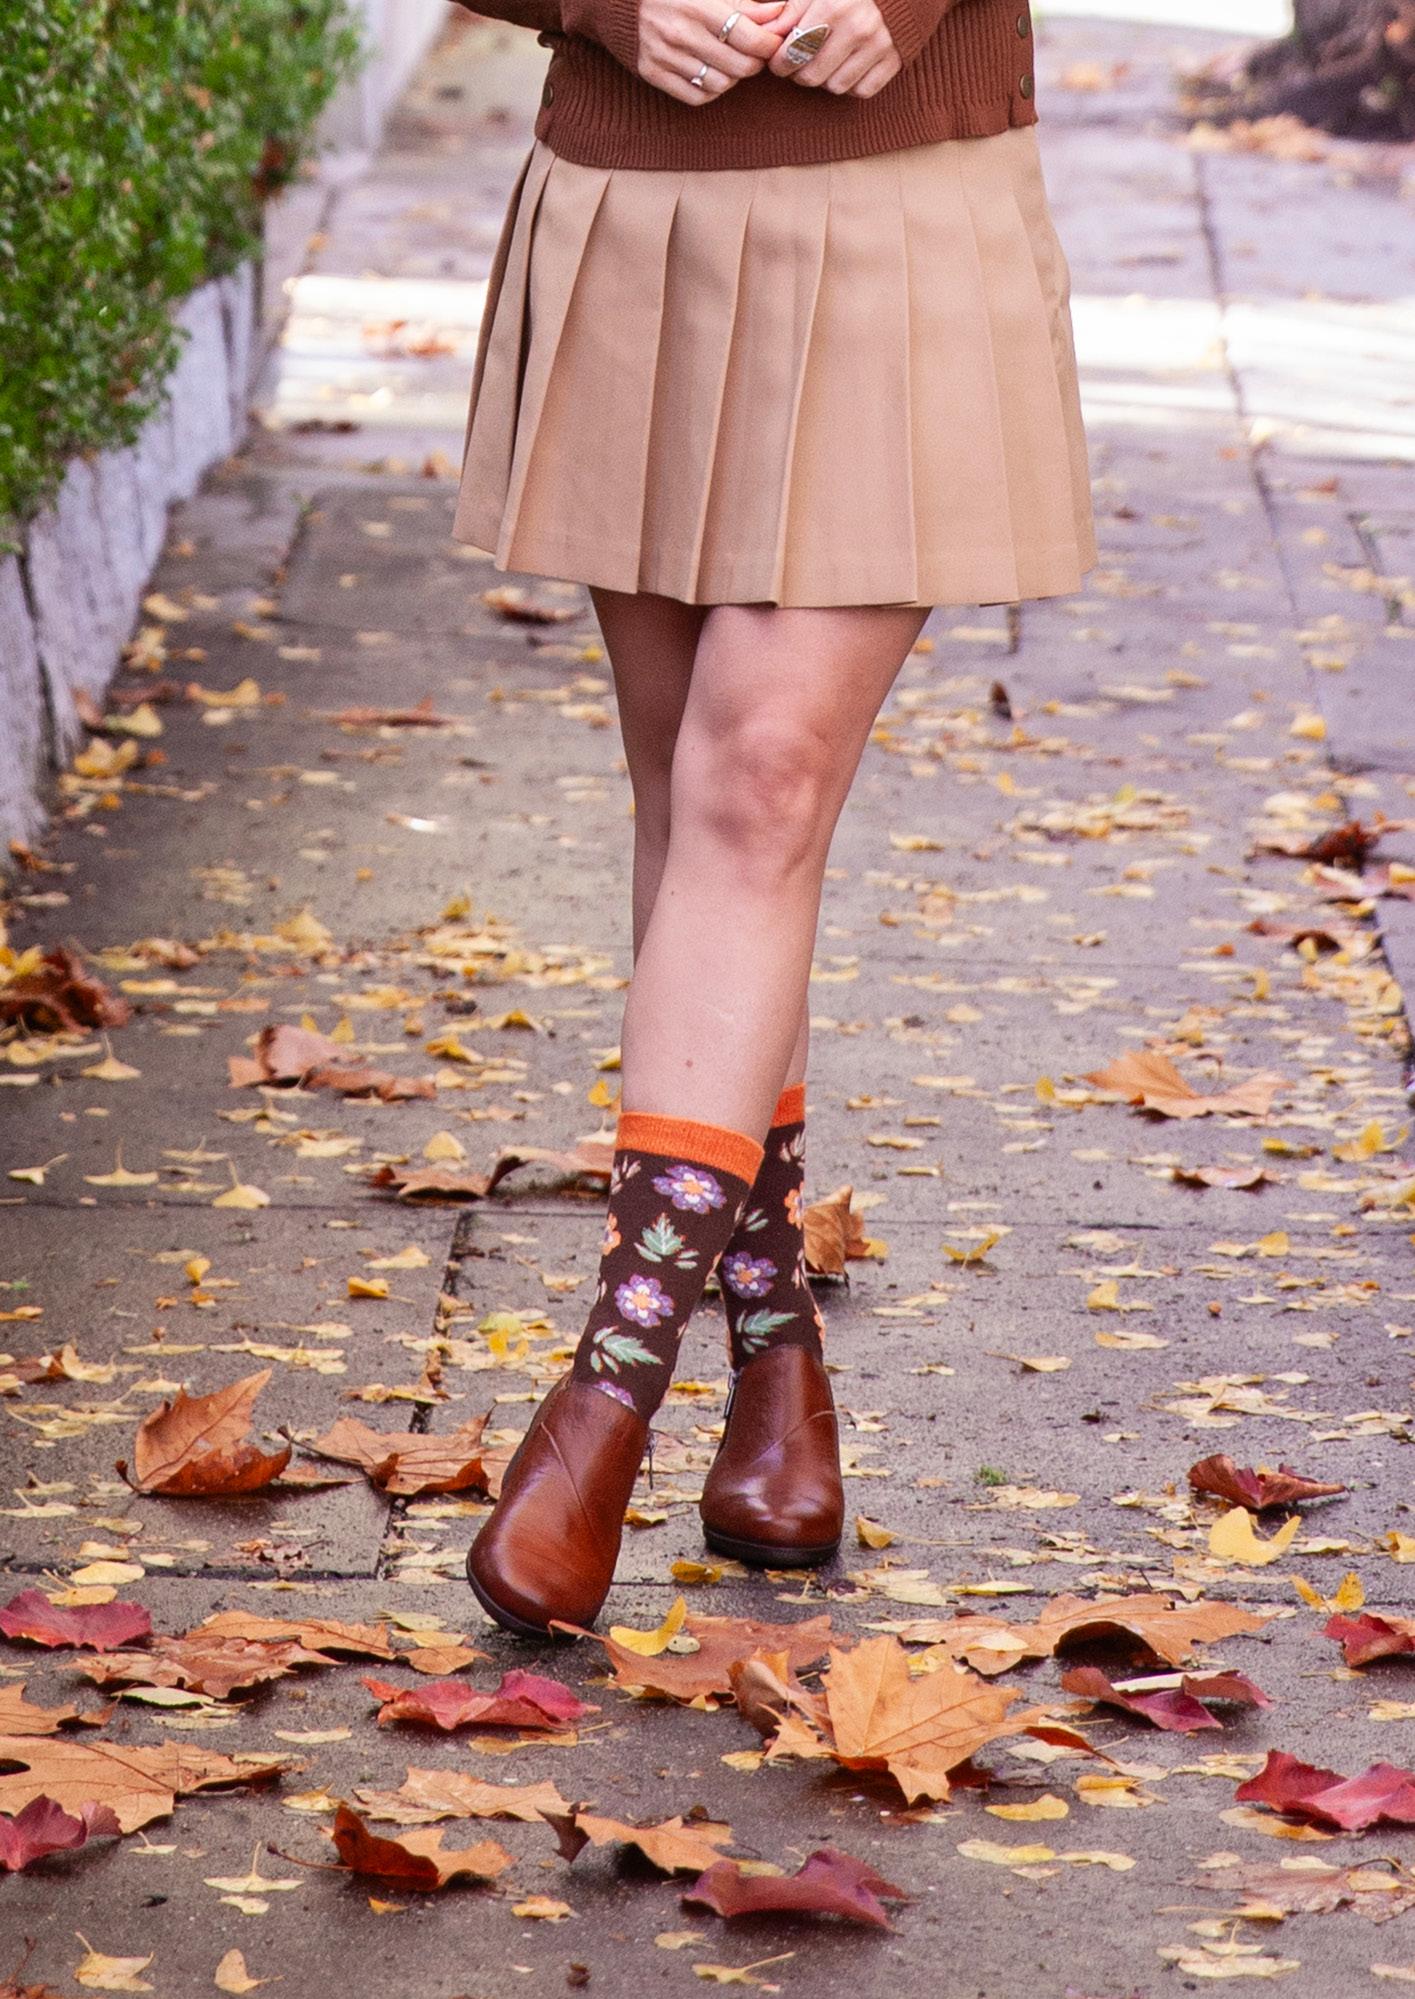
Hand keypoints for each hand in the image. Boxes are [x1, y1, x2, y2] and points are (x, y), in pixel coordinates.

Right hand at [638, 0, 787, 103]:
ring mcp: (663, 56)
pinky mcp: (652, 73)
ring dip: (733, 76)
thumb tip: (780, 13)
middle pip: (740, 66)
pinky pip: (697, 96)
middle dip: (755, 62)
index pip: (748, 36)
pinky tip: (711, 72)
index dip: (769, 43)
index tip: (773, 41)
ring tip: (729, 59)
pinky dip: (712, 89)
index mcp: (696, 5)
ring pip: (721, 84)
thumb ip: (745, 3)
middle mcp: (678, 32)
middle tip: (754, 52)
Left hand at [766, 0, 899, 96]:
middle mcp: (858, 27)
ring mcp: (879, 45)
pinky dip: (852, 84)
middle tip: (802, 61)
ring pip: (835, 87)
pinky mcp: (893, 60)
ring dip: (826, 78)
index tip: (779, 59)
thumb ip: (788, 12)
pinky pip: (862, 91)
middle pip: (811, 76)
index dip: (779, 62)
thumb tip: (765, 35)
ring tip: (827, 59)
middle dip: (800, 73)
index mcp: (834, 5)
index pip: (793, 53)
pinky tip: (849, 65)